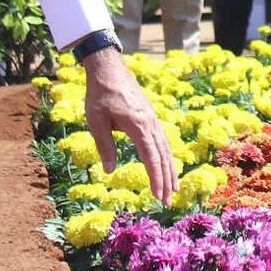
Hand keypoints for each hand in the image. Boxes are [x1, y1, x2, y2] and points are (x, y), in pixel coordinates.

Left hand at [81, 46, 178, 204]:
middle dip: (166, 180)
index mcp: (138, 125)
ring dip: (170, 170)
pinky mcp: (150, 116)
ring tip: (173, 189)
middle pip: (163, 156)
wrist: (109, 68)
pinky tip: (166, 165)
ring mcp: (153, 119)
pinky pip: (162, 140)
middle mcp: (151, 123)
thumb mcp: (96, 122)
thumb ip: (105, 146)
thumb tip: (110, 171)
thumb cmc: (99, 94)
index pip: (151, 158)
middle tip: (168, 202)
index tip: (157, 197)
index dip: (156, 179)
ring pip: (166, 148)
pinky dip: (166, 156)